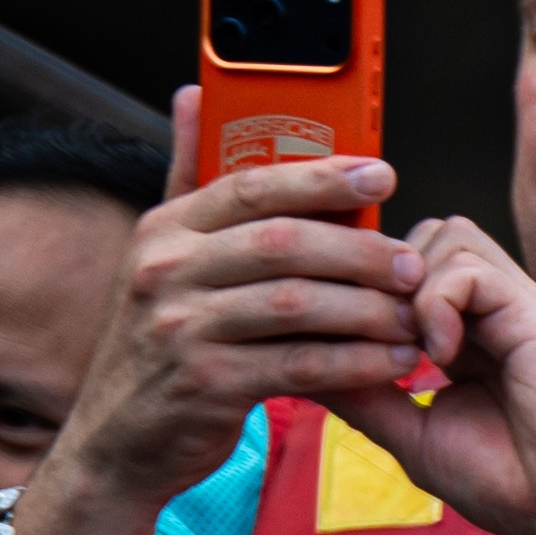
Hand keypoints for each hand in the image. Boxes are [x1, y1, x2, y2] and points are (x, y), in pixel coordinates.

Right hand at [43, 90, 428, 523]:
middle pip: (285, 243)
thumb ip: (188, 177)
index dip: (322, 177)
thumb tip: (194, 93)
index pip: (250, 184)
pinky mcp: (204, 384)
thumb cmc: (164, 343)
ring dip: (368, 310)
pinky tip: (392, 362)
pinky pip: (300, 364)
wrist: (120, 441)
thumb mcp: (163, 257)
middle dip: (361, 251)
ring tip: (415, 317)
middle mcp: (163, 270)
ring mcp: (180, 328)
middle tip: (415, 265)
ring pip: (299, 304)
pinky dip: (355, 362)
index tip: (383, 176)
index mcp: (165, 229)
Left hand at [339, 219, 535, 534]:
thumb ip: (364, 394)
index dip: (369, 287)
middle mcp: (494, 311)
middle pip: (423, 235)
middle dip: (383, 276)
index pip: (407, 270)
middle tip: (373, 337)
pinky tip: (441, 356)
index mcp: (468, 335)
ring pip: (445, 234)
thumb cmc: (509, 482)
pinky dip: (438, 305)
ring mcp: (517, 307)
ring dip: (410, 286)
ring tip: (411, 348)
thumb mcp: (412, 435)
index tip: (341, 332)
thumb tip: (301, 363)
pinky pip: (468, 270)